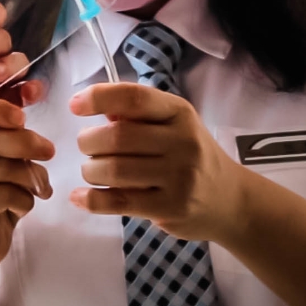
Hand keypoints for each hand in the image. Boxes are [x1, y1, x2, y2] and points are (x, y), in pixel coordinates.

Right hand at [0, 93, 54, 268]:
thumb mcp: (0, 157)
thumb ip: (10, 134)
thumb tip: (34, 107)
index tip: (23, 117)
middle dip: (25, 143)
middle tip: (49, 151)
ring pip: (2, 169)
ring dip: (31, 178)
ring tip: (41, 188)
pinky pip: (5, 195)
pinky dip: (25, 200)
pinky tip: (21, 206)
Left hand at [69, 82, 246, 242]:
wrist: (231, 200)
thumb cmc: (190, 155)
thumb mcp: (173, 125)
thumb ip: (137, 115)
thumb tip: (97, 106)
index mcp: (180, 113)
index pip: (134, 98)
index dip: (99, 98)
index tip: (75, 105)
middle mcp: (183, 142)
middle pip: (118, 137)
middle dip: (88, 141)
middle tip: (86, 146)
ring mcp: (180, 178)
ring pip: (114, 170)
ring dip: (90, 170)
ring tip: (91, 170)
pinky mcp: (171, 208)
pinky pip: (119, 201)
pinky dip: (91, 199)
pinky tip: (79, 197)